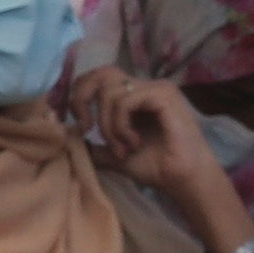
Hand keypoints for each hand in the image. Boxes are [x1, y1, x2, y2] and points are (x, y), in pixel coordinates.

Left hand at [76, 70, 253, 252]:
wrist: (182, 179)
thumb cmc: (155, 167)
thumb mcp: (115, 154)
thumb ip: (95, 143)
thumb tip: (71, 136)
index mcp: (134, 96)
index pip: (98, 78)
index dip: (80, 96)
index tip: (80, 125)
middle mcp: (144, 86)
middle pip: (100, 73)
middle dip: (83, 99)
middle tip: (86, 127)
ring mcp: (155, 88)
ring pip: (110, 92)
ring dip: (108, 126)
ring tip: (122, 148)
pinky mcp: (163, 95)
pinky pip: (125, 101)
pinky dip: (121, 125)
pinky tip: (133, 143)